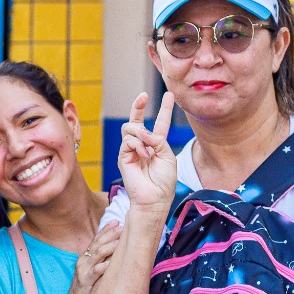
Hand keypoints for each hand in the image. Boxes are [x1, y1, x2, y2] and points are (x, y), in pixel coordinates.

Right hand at [64, 221, 121, 293]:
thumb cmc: (86, 289)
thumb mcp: (92, 272)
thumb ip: (100, 260)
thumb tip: (116, 249)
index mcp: (85, 257)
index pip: (96, 240)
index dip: (106, 230)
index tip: (117, 221)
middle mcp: (82, 261)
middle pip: (97, 244)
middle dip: (110, 234)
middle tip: (123, 227)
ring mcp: (83, 271)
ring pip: (97, 254)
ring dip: (110, 246)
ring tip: (121, 241)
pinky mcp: (85, 282)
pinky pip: (96, 272)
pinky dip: (104, 266)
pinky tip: (112, 262)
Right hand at [117, 91, 177, 214]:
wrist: (154, 198)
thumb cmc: (164, 181)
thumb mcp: (168, 156)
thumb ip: (158, 139)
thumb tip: (142, 131)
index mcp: (158, 145)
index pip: (160, 123)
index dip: (165, 109)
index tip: (169, 95)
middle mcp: (143, 145)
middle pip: (138, 121)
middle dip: (139, 106)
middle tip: (144, 95)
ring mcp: (132, 150)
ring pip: (130, 128)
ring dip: (140, 133)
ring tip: (148, 146)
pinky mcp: (124, 157)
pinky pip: (128, 141)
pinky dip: (137, 145)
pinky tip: (143, 154)